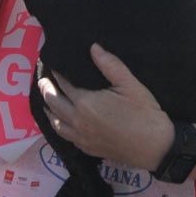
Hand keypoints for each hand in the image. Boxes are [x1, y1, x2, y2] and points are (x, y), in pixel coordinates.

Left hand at [38, 43, 172, 170]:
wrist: (154, 146)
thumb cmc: (143, 113)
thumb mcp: (129, 84)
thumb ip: (110, 65)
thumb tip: (93, 47)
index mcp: (86, 103)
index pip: (64, 84)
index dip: (57, 74)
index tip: (52, 65)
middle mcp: (78, 121)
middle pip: (54, 103)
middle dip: (46, 90)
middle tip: (41, 80)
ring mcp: (82, 137)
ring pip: (56, 123)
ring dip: (49, 110)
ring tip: (46, 102)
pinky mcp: (88, 149)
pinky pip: (66, 137)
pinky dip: (59, 127)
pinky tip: (62, 124)